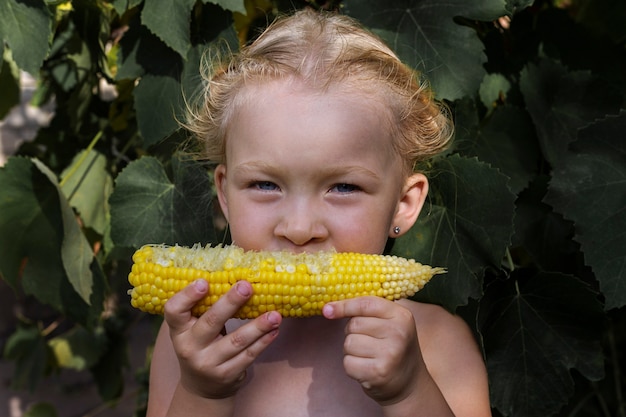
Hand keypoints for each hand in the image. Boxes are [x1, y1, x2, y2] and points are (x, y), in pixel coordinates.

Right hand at [164, 279, 281, 399]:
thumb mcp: (192, 328)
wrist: (202, 387)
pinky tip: (274, 329)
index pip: (173, 311)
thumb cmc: (201, 344)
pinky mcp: (227, 374)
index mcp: (179, 330)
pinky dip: (264, 341)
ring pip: (236, 341)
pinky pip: (249, 355)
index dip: (187, 296)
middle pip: (210, 322)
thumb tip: (235, 274)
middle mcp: (189, 347)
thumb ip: (205, 306)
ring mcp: (208, 363)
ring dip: (258, 326)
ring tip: (275, 314)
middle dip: (230, 303)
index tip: (204, 281)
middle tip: (247, 286)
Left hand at [322, 297, 422, 405]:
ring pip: (349, 343)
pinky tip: (367, 368)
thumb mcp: (389, 323)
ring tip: (369, 356)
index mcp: (401, 316)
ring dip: (352, 351)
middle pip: (354, 324)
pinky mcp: (378, 372)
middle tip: (369, 342)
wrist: (410, 384)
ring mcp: (389, 353)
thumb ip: (365, 311)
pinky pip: (348, 362)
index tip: (327, 309)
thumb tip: (327, 309)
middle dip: (353, 333)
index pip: (366, 304)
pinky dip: (352, 366)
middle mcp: (398, 333)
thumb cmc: (392, 348)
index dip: (344, 305)